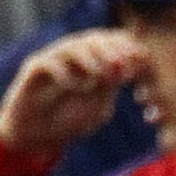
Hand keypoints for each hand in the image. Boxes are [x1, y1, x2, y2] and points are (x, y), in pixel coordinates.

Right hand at [0, 29, 143, 158]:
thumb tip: (129, 69)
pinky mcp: (34, 69)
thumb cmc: (70, 121)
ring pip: (72, 46)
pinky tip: (77, 86)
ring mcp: (53, 59)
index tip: (142, 59)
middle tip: (122, 63)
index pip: (110, 42)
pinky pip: (49, 62)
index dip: (127, 47)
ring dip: (90, 58)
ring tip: (101, 75)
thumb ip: (111, 88)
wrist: (37, 136)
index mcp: (92, 60)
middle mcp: (73, 55)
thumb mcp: (99, 107)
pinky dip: (65, 73)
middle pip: (93, 39)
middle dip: (111, 49)